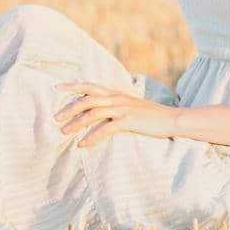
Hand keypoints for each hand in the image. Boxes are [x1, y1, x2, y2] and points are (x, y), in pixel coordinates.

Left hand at [53, 80, 179, 147]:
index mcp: (116, 93)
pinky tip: (83, 144)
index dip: (72, 85)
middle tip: (55, 118)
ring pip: (93, 112)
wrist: (173, 120)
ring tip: (64, 133)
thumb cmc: (152, 117)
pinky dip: (92, 136)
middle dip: (69, 107)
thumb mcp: (131, 107)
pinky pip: (106, 128)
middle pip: (87, 97)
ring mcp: (123, 108)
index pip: (90, 85)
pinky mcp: (129, 120)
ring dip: (77, 123)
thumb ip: (115, 106)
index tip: (55, 88)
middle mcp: (117, 97)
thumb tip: (99, 112)